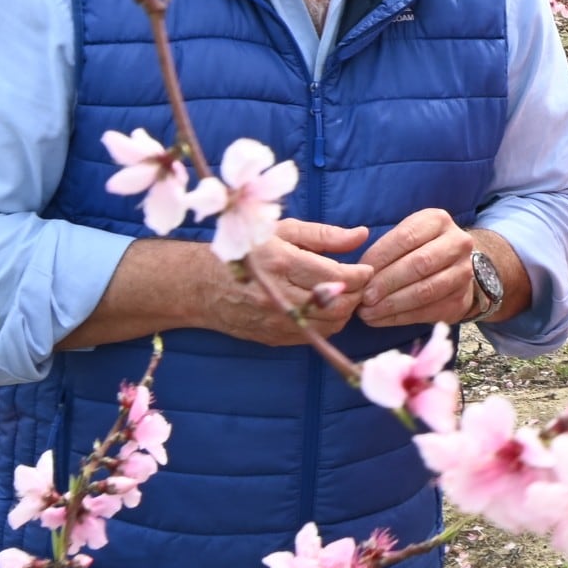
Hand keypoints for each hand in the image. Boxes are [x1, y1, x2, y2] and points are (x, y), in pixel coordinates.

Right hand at [216, 216, 372, 337]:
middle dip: (357, 293)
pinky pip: (315, 336)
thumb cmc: (246, 249)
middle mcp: (279, 295)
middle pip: (338, 304)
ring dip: (344, 310)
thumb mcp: (282, 231)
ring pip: (330, 324)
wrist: (201, 284)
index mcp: (281, 262)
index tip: (366, 268)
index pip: (338, 276)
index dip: (360, 274)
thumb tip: (362, 235)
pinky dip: (327, 323)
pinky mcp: (273, 337)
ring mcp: (275, 320)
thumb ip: (324, 235)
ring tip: (342, 294)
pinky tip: (324, 308)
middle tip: (358, 282)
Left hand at [333, 207, 519, 336]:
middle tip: (364, 297)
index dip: (380, 257)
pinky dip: (401, 317)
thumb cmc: (419, 249)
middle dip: (386, 283)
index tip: (359, 273)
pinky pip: (428, 311)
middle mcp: (457, 243)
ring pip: (425, 290)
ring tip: (368, 312)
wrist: (456, 267)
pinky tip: (381, 319)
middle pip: (419, 264)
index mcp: (438, 221)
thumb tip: (358, 271)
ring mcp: (463, 273)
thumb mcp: (406, 236)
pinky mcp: (461, 300)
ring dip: (392, 304)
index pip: (406, 238)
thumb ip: (386, 247)